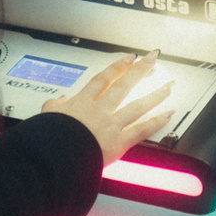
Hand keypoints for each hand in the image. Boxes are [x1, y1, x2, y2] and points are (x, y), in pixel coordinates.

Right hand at [43, 51, 174, 163]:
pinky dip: (157, 122)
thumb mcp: (47, 116)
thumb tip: (57, 100)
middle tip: (153, 59)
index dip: (117, 66)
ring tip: (168, 85)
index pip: (103, 79)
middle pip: (124, 84)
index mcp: (83, 102)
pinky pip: (142, 129)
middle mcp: (100, 109)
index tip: (129, 58)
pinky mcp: (119, 141)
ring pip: (139, 104)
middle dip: (141, 70)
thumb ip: (54, 106)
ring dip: (156, 94)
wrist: (55, 156)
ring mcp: (112, 124)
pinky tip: (168, 114)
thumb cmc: (50, 138)